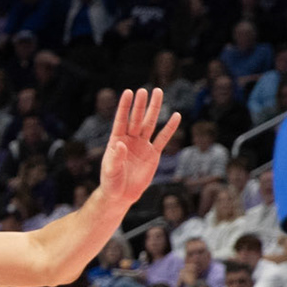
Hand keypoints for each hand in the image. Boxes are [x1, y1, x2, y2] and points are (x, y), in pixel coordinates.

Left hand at [98, 89, 179, 204]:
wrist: (122, 195)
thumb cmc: (111, 182)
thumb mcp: (111, 170)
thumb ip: (115, 157)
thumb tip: (120, 144)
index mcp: (116, 140)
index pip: (121, 120)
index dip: (125, 107)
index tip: (129, 92)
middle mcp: (129, 140)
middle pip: (136, 119)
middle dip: (141, 105)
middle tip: (145, 90)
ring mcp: (142, 145)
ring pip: (149, 124)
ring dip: (154, 110)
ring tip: (158, 93)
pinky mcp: (153, 154)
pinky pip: (162, 139)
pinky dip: (169, 128)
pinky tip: (175, 116)